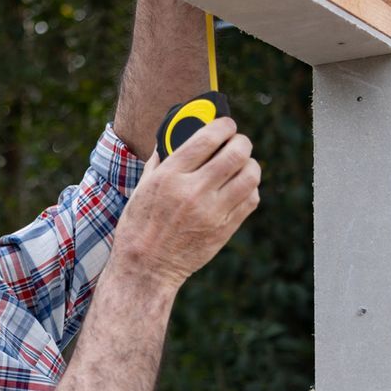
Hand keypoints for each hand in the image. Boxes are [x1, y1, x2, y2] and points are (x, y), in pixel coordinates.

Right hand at [110, 117, 259, 290]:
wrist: (146, 267)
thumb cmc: (139, 225)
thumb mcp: (142, 187)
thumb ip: (161, 160)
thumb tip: (177, 137)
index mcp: (169, 176)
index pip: (208, 138)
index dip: (223, 125)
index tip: (226, 124)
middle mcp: (193, 191)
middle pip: (236, 153)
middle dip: (241, 141)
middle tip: (237, 142)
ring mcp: (212, 212)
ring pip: (250, 175)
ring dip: (249, 164)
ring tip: (241, 165)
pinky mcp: (225, 229)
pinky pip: (251, 199)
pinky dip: (250, 188)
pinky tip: (239, 187)